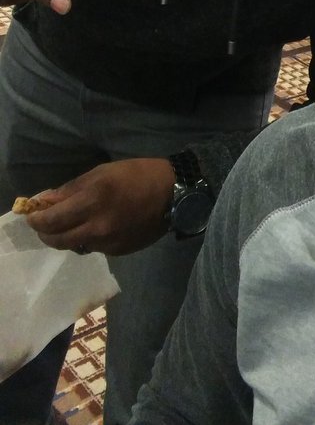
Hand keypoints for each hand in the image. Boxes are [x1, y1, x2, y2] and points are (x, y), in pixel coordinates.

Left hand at [23, 158, 175, 255]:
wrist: (172, 194)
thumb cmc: (137, 174)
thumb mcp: (102, 172)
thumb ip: (71, 188)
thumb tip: (46, 200)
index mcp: (92, 201)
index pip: (52, 220)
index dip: (36, 220)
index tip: (31, 215)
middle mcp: (98, 227)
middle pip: (58, 240)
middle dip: (46, 233)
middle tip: (43, 224)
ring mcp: (108, 243)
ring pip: (74, 246)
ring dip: (66, 236)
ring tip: (68, 224)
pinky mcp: (118, 252)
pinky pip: (93, 248)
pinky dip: (86, 239)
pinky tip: (93, 227)